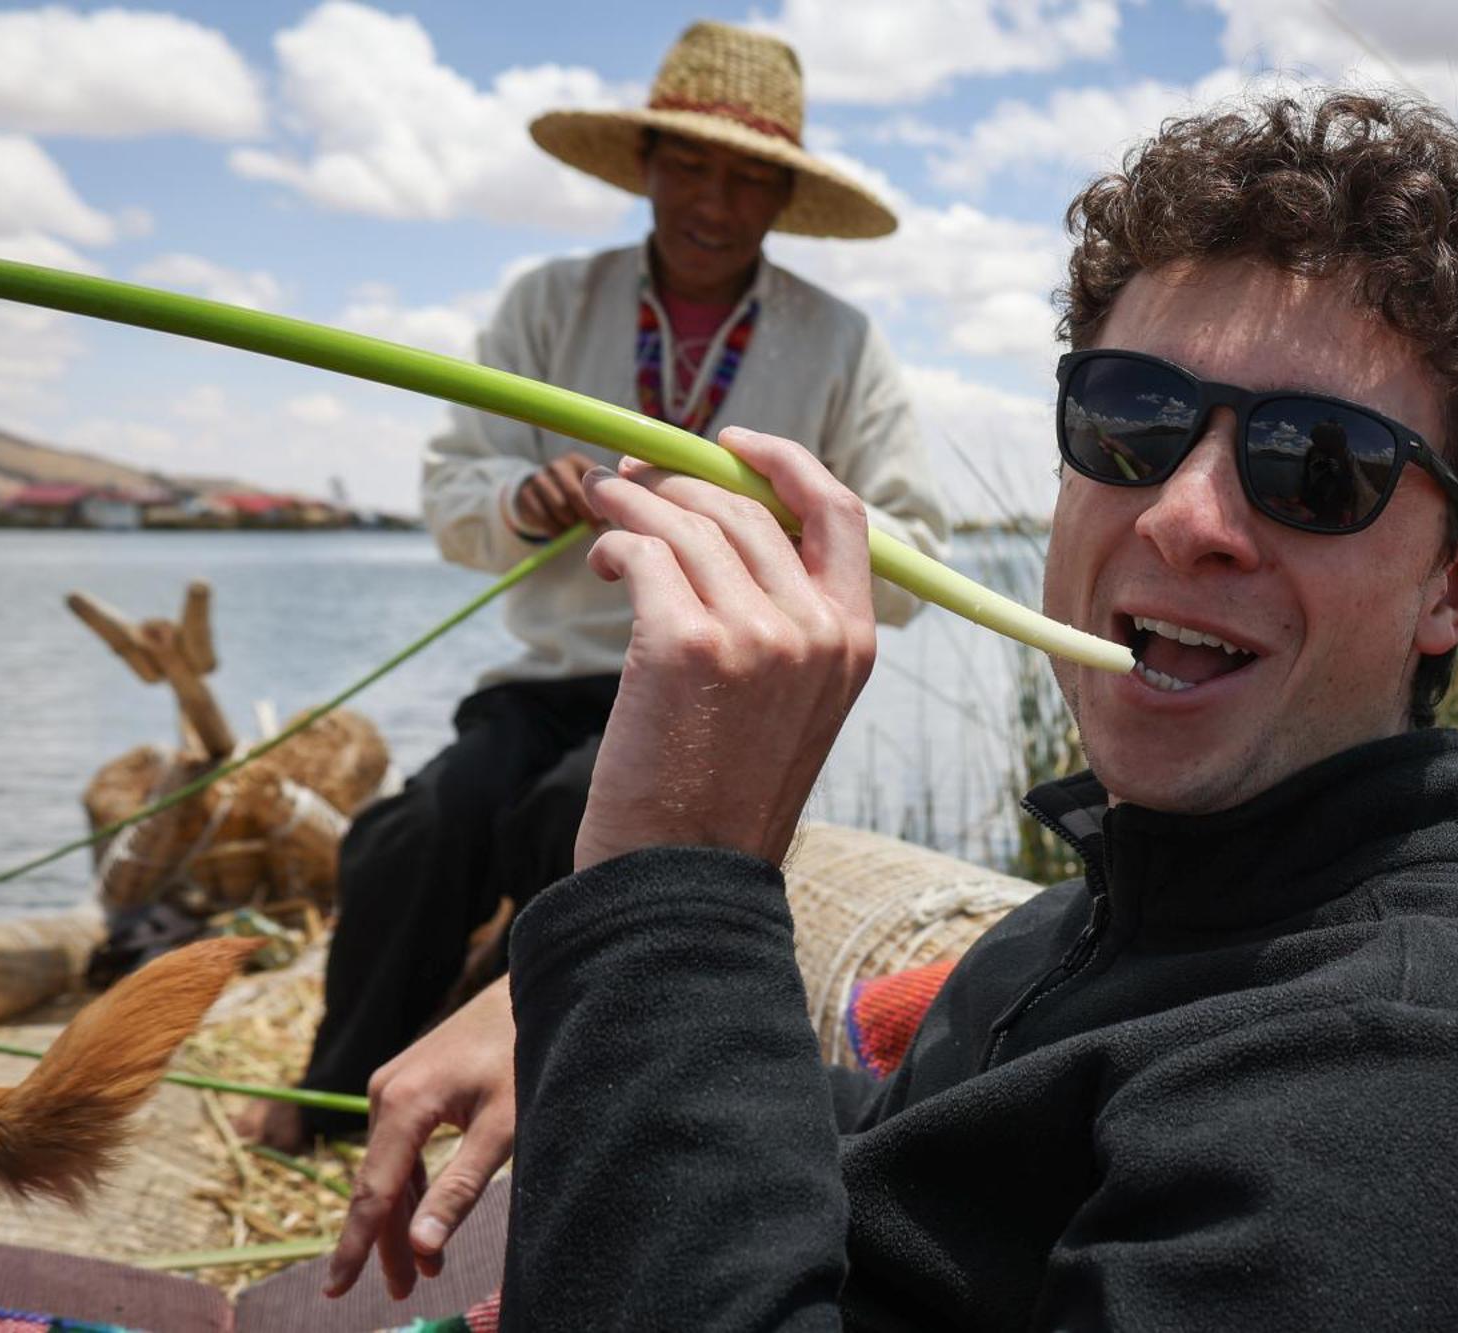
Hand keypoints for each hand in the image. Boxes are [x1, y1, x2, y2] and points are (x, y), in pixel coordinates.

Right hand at [323, 976, 515, 1299]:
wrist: (532, 990)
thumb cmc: (524, 1055)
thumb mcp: (503, 1127)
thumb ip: (460, 1187)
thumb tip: (421, 1248)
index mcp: (404, 1104)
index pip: (374, 1192)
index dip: (356, 1247)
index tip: (337, 1291)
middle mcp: (385, 1093)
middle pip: (379, 1184)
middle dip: (387, 1243)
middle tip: (403, 1294)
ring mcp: (393, 1085)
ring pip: (388, 1168)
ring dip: (401, 1218)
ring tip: (422, 1272)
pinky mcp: (407, 1083)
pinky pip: (398, 1146)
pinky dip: (410, 1185)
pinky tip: (423, 1219)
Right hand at [512, 451, 599, 535]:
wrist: (539, 494)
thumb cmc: (573, 495)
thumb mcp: (587, 490)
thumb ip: (599, 499)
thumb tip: (607, 523)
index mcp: (576, 461)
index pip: (592, 480)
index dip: (600, 502)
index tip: (606, 520)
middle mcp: (557, 466)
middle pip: (574, 492)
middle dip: (587, 514)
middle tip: (595, 530)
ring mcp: (539, 478)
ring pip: (559, 506)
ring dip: (571, 523)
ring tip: (576, 531)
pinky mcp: (526, 493)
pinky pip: (543, 516)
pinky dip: (555, 529)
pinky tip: (561, 534)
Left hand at [573, 426, 875, 869]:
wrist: (684, 878)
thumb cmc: (725, 792)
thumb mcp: (793, 704)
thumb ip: (785, 620)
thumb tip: (722, 527)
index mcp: (855, 640)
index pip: (842, 513)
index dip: (784, 462)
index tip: (731, 445)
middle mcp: (816, 630)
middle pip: (747, 509)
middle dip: (680, 480)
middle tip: (630, 479)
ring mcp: (756, 636)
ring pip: (688, 523)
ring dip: (633, 503)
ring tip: (602, 508)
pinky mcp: (686, 645)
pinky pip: (645, 555)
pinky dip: (615, 542)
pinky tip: (602, 560)